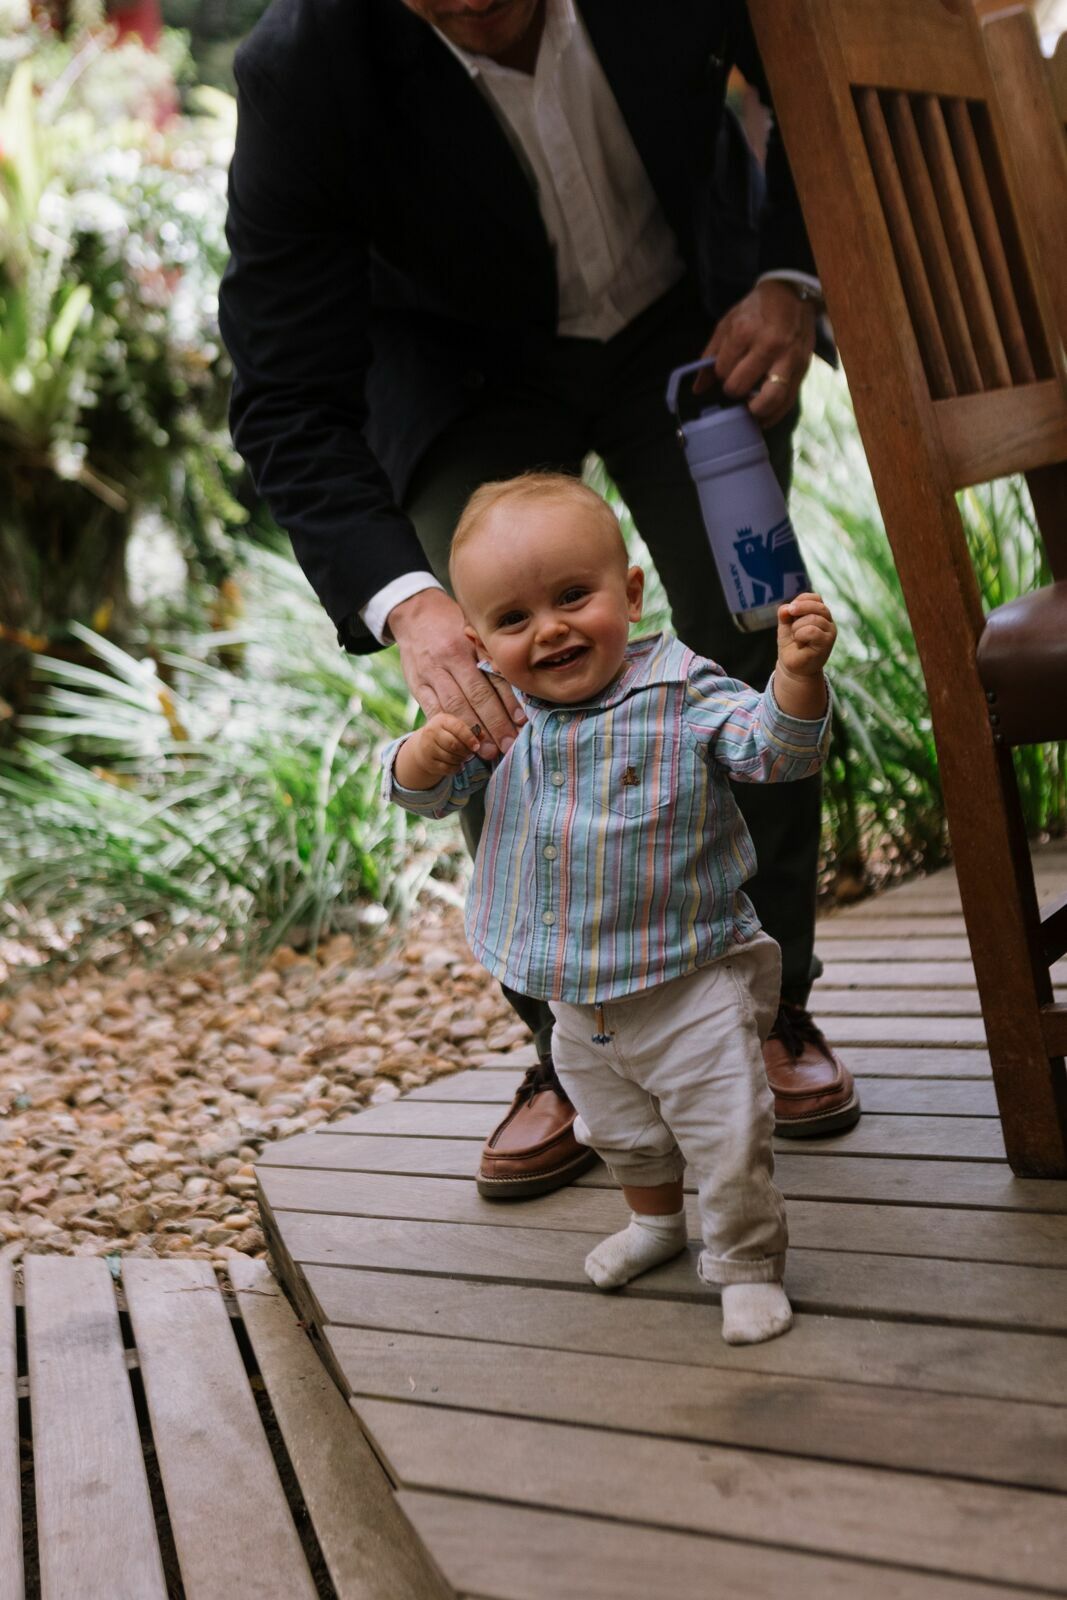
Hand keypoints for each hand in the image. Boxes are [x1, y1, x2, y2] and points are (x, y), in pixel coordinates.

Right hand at [387, 588, 524, 759]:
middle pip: (476, 695)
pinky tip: (459, 743)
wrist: (415, 615)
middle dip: (494, 723)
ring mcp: (431, 673)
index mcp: (471, 645)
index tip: (521, 723)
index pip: (493, 678)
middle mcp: (451, 658)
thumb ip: (491, 656)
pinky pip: (432, 710)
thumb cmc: (454, 627)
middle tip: (508, 745)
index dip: (509, 702)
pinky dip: (447, 729)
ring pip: (454, 706)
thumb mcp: (474, 632)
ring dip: (472, 732)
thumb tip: (520, 687)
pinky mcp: (417, 685)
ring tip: (487, 751)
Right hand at [394, 712, 480, 790]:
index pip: (458, 728)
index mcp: (441, 720)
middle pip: (454, 744)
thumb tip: (483, 737)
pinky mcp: (428, 762)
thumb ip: (471, 732)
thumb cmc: (446, 735)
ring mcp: (428, 747)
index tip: (477, 746)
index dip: (470, 738)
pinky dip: (455, 767)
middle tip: (470, 752)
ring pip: (451, 757)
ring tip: (462, 756)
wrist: (424, 747)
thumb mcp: (456, 728)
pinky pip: (447, 768)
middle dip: (466, 751)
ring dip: (461, 759)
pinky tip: (456, 763)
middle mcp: (432, 732)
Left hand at [696, 280, 815, 426]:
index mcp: (745, 331)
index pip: (723, 369)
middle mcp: (769, 346)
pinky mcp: (802, 370)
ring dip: (754, 411)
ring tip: (747, 410)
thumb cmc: (755, 310)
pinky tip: (762, 418)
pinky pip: (787, 402)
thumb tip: (698, 389)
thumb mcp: (728, 324)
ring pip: (768, 400)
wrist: (793, 294)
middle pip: (740, 386)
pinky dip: (773, 416)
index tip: (725, 370)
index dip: (720, 374)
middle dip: (733, 391)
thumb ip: (710, 355)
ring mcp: (788, 359)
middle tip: (735, 386)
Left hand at [776, 591, 835, 676]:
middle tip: (789, 616)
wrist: (793, 665)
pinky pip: (812, 631)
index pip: (815, 597)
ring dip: (797, 626)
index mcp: (820, 614)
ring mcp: (830, 632)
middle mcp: (828, 621)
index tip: (790, 610)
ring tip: (795, 636)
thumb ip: (785, 614)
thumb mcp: (785, 625)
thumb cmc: (791, 644)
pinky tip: (800, 642)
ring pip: (813, 619)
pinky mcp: (827, 643)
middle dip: (799, 609)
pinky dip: (800, 635)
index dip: (801, 600)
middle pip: (818, 605)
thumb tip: (786, 608)